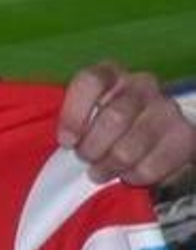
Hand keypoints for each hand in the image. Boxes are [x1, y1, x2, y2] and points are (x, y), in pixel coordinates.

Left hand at [58, 61, 195, 185]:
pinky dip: (133, 176)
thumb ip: (74, 118)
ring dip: (109, 166)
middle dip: (92, 147)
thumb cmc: (108, 121)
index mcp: (111, 73)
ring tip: (100, 171)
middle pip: (113, 117)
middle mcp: (142, 85)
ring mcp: (166, 109)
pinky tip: (127, 174)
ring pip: (129, 148)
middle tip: (85, 158)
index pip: (90, 81)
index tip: (67, 141)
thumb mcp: (87, 111)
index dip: (74, 115)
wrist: (158, 131)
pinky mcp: (184, 137)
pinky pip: (151, 166)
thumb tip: (65, 141)